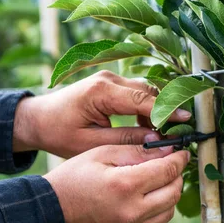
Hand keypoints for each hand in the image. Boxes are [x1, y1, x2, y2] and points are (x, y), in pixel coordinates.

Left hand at [13, 70, 191, 157]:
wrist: (38, 119)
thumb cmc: (58, 133)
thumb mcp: (91, 143)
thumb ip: (125, 139)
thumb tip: (155, 139)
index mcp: (100, 92)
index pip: (142, 100)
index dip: (166, 111)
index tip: (185, 121)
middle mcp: (108, 79)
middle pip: (148, 91)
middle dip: (166, 111)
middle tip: (178, 133)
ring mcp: (110, 78)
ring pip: (145, 91)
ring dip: (157, 111)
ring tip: (163, 134)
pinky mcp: (111, 84)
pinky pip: (137, 93)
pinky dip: (147, 108)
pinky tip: (148, 127)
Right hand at [43, 144, 189, 222]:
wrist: (49, 215)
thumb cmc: (72, 179)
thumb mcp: (101, 154)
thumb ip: (136, 151)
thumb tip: (168, 150)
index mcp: (125, 185)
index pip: (168, 170)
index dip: (179, 159)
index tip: (182, 152)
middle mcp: (132, 212)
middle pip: (173, 192)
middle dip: (176, 176)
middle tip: (170, 166)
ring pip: (168, 212)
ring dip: (168, 195)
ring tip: (156, 183)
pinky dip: (158, 214)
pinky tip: (146, 202)